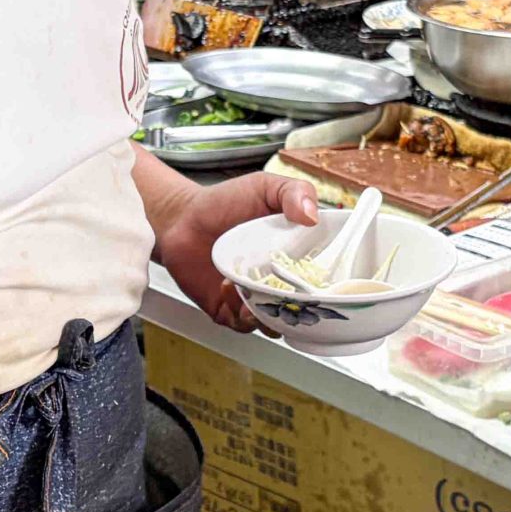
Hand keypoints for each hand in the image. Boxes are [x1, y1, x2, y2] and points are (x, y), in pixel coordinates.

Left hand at [150, 170, 318, 332]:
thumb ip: (294, 192)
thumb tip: (312, 215)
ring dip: (267, 314)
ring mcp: (256, 298)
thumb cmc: (226, 203)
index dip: (327, 286)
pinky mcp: (231, 310)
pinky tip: (227, 286)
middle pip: (303, 309)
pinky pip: (242, 324)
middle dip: (299, 309)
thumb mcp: (265, 187)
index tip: (321, 282)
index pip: (323, 279)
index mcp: (297, 257)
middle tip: (287, 293)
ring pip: (274, 323)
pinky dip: (238, 312)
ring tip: (251, 291)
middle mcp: (280, 282)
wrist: (182, 219)